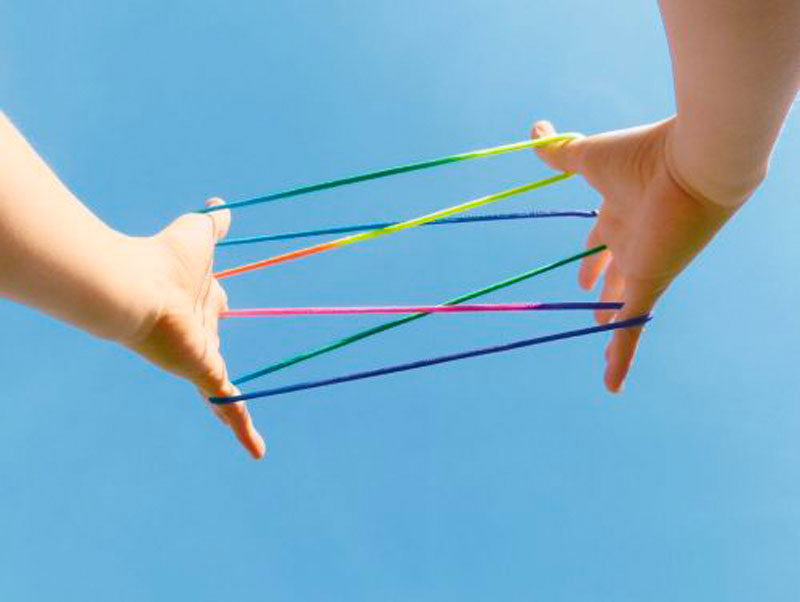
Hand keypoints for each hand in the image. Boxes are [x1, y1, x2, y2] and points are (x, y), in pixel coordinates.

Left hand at [129, 198, 265, 458]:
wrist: (135, 288)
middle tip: (231, 358)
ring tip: (248, 433)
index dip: (220, 297)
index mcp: (198, 298)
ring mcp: (201, 356)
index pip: (217, 303)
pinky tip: (257, 452)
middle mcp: (199, 330)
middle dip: (221, 344)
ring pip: (222, 385)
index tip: (222, 297)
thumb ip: (214, 222)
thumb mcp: (198, 233)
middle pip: (219, 340)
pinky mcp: (204, 374)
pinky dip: (242, 429)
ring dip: (231, 405)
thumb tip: (222, 205)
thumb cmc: (164, 257)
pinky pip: (228, 406)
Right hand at [533, 118, 741, 391]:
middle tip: (594, 307)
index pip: (600, 241)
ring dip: (616, 328)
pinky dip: (620, 359)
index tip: (581, 274)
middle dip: (604, 291)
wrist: (695, 161)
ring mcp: (642, 266)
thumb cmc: (642, 153)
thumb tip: (533, 129)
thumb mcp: (588, 157)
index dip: (589, 258)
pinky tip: (612, 386)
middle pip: (616, 274)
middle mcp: (633, 241)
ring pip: (625, 307)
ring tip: (607, 347)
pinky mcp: (649, 284)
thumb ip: (558, 153)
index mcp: (619, 212)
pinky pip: (631, 331)